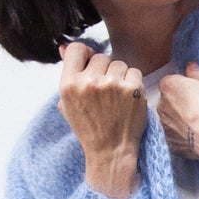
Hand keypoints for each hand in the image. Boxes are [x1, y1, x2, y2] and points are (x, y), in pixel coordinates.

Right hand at [58, 41, 145, 198]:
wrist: (110, 151)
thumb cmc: (89, 128)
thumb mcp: (69, 103)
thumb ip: (68, 74)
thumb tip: (64, 47)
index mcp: (68, 85)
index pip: (76, 49)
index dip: (85, 55)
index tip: (90, 65)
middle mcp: (89, 82)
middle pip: (100, 57)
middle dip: (103, 70)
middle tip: (104, 91)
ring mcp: (112, 84)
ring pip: (118, 63)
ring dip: (119, 76)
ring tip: (116, 97)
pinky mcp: (132, 88)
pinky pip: (134, 72)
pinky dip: (133, 83)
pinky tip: (128, 99)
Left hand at [156, 61, 198, 169]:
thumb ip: (197, 73)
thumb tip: (191, 67)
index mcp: (168, 86)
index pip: (171, 81)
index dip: (184, 85)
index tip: (195, 90)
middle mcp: (161, 104)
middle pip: (169, 100)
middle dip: (180, 101)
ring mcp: (164, 124)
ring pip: (171, 117)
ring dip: (181, 118)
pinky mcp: (170, 142)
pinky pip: (176, 134)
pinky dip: (184, 134)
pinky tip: (197, 134)